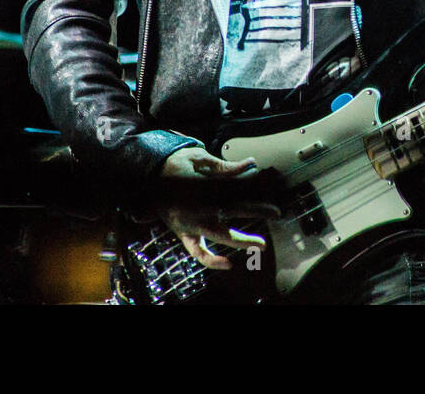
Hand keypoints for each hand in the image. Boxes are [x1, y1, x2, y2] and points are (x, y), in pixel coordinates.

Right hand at [158, 147, 282, 269]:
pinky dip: (211, 260)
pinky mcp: (184, 233)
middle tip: (277, 212)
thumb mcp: (199, 158)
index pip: (237, 187)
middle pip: (236, 209)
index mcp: (206, 187)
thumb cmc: (175, 164)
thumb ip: (224, 167)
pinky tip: (227, 265)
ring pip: (222, 235)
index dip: (254, 186)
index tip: (267, 182)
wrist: (147, 175)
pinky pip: (198, 252)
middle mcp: (202, 208)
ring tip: (261, 245)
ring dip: (243, 239)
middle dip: (258, 210)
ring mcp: (193, 223)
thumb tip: (250, 164)